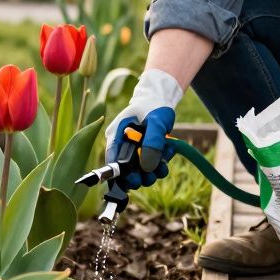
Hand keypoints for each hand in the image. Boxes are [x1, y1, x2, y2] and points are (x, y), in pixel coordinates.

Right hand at [106, 70, 181, 189]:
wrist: (161, 99)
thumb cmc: (155, 107)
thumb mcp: (156, 122)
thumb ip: (152, 143)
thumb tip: (147, 168)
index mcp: (116, 135)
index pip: (111, 159)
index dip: (119, 174)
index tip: (133, 180)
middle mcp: (122, 145)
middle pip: (125, 170)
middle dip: (140, 176)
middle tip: (152, 175)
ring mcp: (133, 150)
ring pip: (139, 171)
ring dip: (153, 171)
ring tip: (165, 160)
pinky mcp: (144, 153)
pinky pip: (150, 166)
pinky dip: (160, 164)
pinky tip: (168, 152)